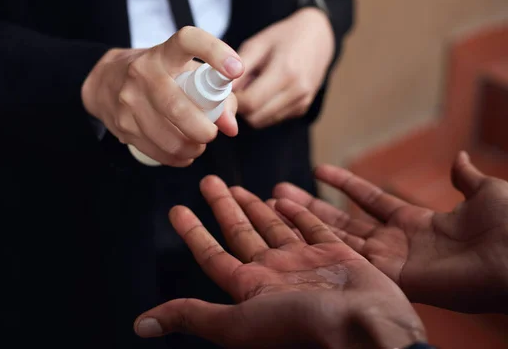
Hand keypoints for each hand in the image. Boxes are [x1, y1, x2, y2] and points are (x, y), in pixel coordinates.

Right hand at [81, 27, 242, 166]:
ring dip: (190, 148)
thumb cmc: (158, 76)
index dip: (215, 52)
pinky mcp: (122, 124)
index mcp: (164, 53)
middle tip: (211, 134)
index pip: (188, 41)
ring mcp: (129, 99)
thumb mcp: (185, 72)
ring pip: (166, 136)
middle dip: (202, 129)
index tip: (236, 70)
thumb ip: (217, 94)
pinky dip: (175, 158)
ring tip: (198, 145)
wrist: (106, 81)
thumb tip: (230, 126)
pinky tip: (183, 154)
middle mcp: (143, 72)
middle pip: (177, 107)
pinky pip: (154, 150)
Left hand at [134, 176, 425, 347]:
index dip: (192, 232)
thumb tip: (141, 325)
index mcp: (250, 289)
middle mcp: (275, 274)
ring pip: (273, 227)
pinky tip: (284, 198)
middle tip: (208, 181)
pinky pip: (312, 227)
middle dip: (223, 207)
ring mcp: (306, 263)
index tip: (176, 209)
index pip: (212, 254)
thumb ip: (193, 315)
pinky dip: (298, 213)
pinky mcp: (336, 255)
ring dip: (256, 206)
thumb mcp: (237, 322)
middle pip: (241, 233)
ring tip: (239, 187)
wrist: (367, 328)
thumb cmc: (302, 326)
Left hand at [234, 7, 333, 128]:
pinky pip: (273, 118)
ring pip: (262, 121)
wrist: (319, 36)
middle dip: (240, 106)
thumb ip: (238, 68)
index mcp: (286, 71)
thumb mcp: (258, 44)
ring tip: (252, 86)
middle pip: (255, 116)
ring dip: (250, 110)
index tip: (224, 89)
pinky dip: (263, 110)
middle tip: (237, 87)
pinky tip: (265, 91)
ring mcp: (302, 102)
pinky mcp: (302, 109)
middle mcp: (297, 91)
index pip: (250, 102)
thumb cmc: (284, 37)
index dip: (232, 99)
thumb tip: (218, 89)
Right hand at [273, 151, 507, 312]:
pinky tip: (296, 227)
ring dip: (307, 221)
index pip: (370, 199)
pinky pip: (350, 255)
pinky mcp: (390, 275)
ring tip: (276, 202)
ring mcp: (390, 260)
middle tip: (280, 191)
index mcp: (417, 222)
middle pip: (343, 221)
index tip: (319, 169)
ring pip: (337, 237)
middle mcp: (396, 242)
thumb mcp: (486, 192)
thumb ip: (465, 177)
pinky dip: (322, 240)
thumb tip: (460, 158)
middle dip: (312, 206)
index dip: (345, 184)